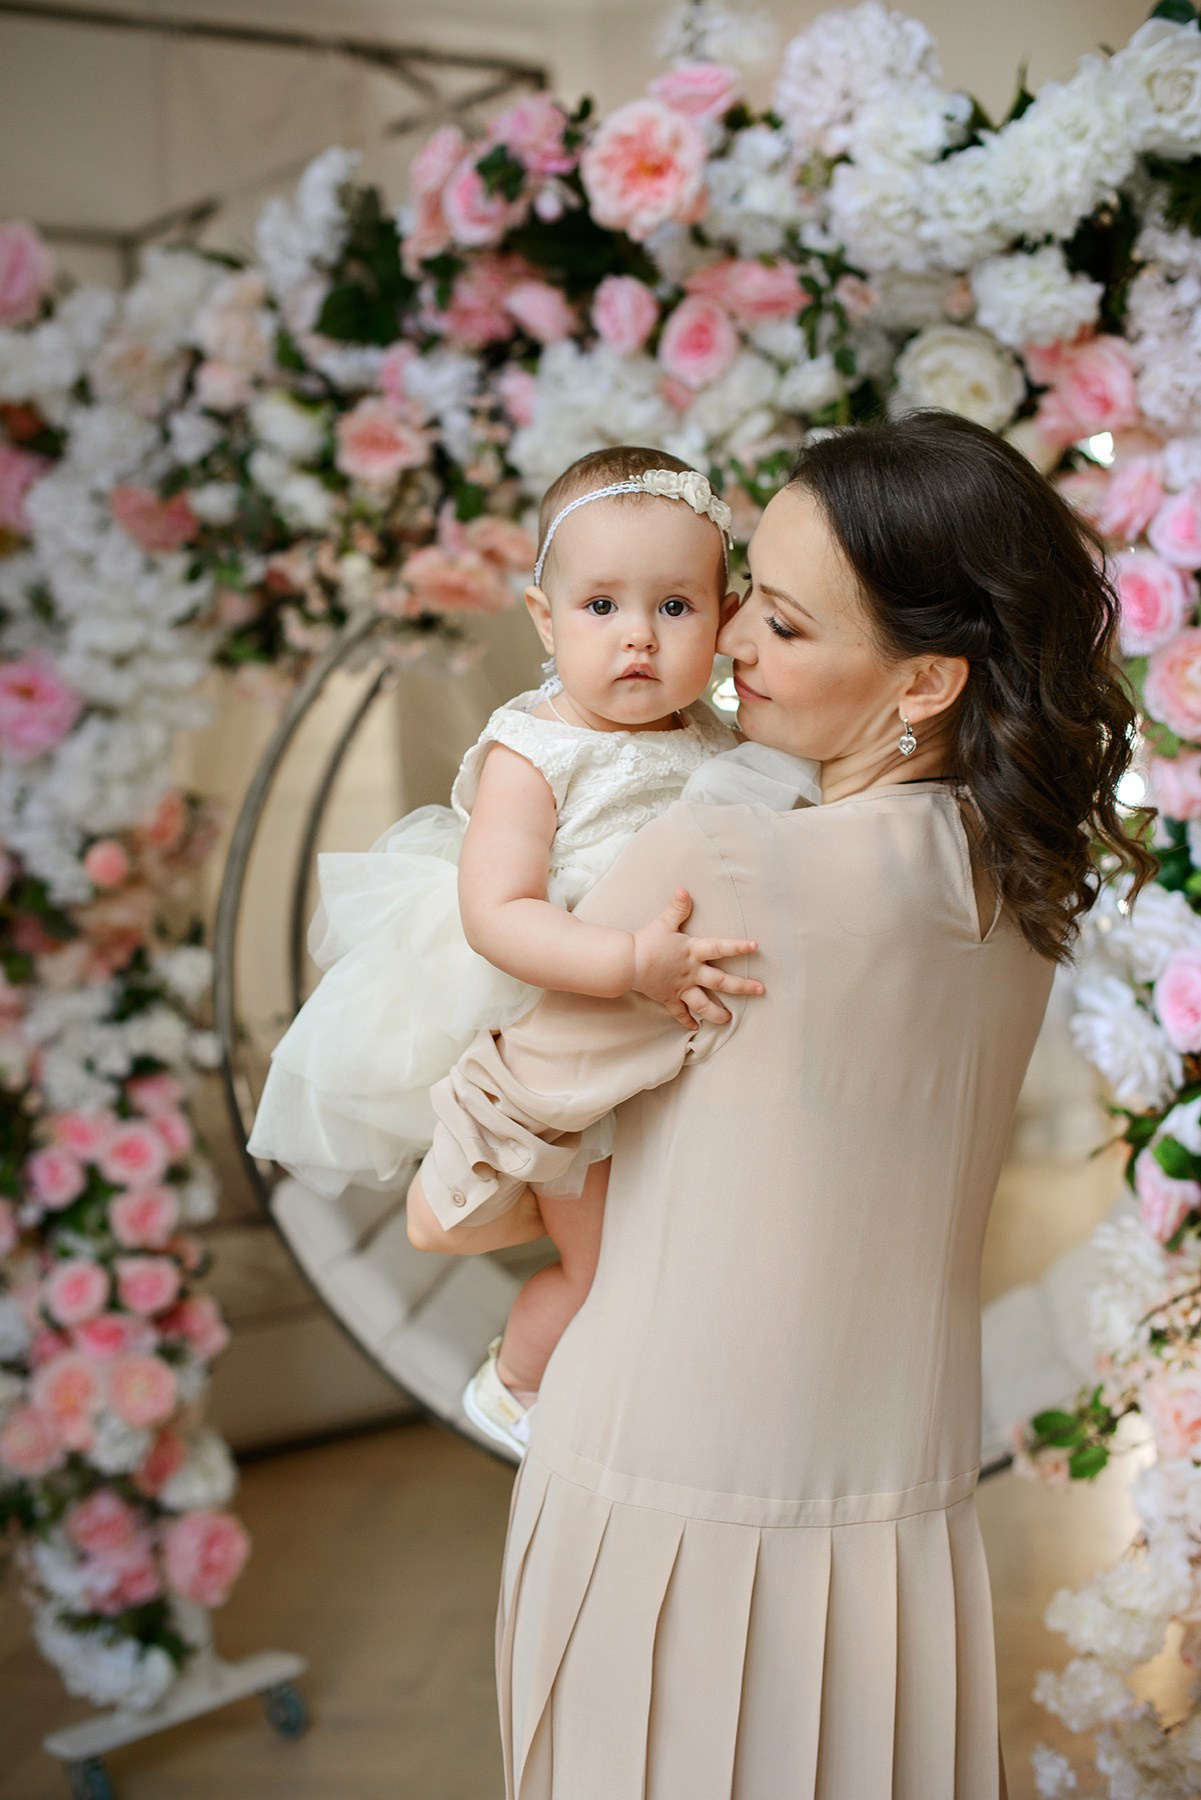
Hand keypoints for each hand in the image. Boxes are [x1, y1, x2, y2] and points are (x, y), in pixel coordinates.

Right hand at [630, 888, 763, 1027]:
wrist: (628, 963)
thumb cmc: (647, 942)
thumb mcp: (664, 923)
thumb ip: (677, 908)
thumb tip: (684, 890)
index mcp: (693, 952)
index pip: (720, 948)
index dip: (738, 947)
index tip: (755, 947)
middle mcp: (692, 972)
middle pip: (721, 982)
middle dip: (742, 987)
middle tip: (760, 990)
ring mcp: (681, 987)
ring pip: (703, 1004)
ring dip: (717, 1013)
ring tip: (728, 1019)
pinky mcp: (668, 998)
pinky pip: (679, 1012)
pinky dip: (686, 1020)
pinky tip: (694, 1028)